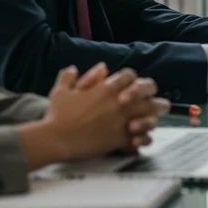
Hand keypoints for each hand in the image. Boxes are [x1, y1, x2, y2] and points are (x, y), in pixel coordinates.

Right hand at [22, 64, 168, 166]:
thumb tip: (74, 68)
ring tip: (150, 120)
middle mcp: (119, 102)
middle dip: (151, 93)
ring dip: (152, 117)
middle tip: (150, 100)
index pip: (130, 76)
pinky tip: (141, 139)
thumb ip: (69, 77)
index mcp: (107, 89)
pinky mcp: (121, 139)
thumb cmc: (57, 115)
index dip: (132, 80)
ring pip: (152, 114)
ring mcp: (122, 121)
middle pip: (149, 90)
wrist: (54, 139)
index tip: (129, 86)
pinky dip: (144, 138)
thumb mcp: (61, 91)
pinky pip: (143, 138)